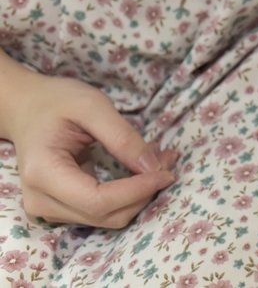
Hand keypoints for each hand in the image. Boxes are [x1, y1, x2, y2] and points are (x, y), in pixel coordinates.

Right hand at [0, 67, 175, 228]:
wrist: (27, 109)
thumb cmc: (56, 102)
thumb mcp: (92, 106)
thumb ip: (122, 137)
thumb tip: (153, 167)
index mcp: (43, 173)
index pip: (97, 200)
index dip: (137, 191)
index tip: (167, 172)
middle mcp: (42, 200)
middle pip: (105, 214)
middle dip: (144, 192)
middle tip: (169, 158)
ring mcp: (49, 209)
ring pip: (107, 217)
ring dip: (140, 194)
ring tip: (160, 159)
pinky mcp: (62, 208)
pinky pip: (102, 210)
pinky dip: (128, 194)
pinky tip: (142, 169)